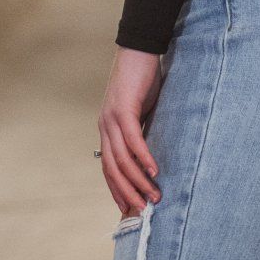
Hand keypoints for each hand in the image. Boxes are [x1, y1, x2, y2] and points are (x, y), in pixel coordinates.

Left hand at [98, 48, 162, 218]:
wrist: (139, 49)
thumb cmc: (142, 80)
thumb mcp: (142, 113)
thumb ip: (142, 133)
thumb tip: (152, 156)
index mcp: (108, 130)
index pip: (108, 168)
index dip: (117, 189)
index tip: (128, 209)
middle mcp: (105, 127)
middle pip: (112, 169)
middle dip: (127, 192)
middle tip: (142, 210)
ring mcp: (112, 119)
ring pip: (122, 159)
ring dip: (138, 180)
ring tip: (153, 195)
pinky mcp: (123, 108)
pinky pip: (133, 139)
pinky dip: (143, 157)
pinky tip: (154, 170)